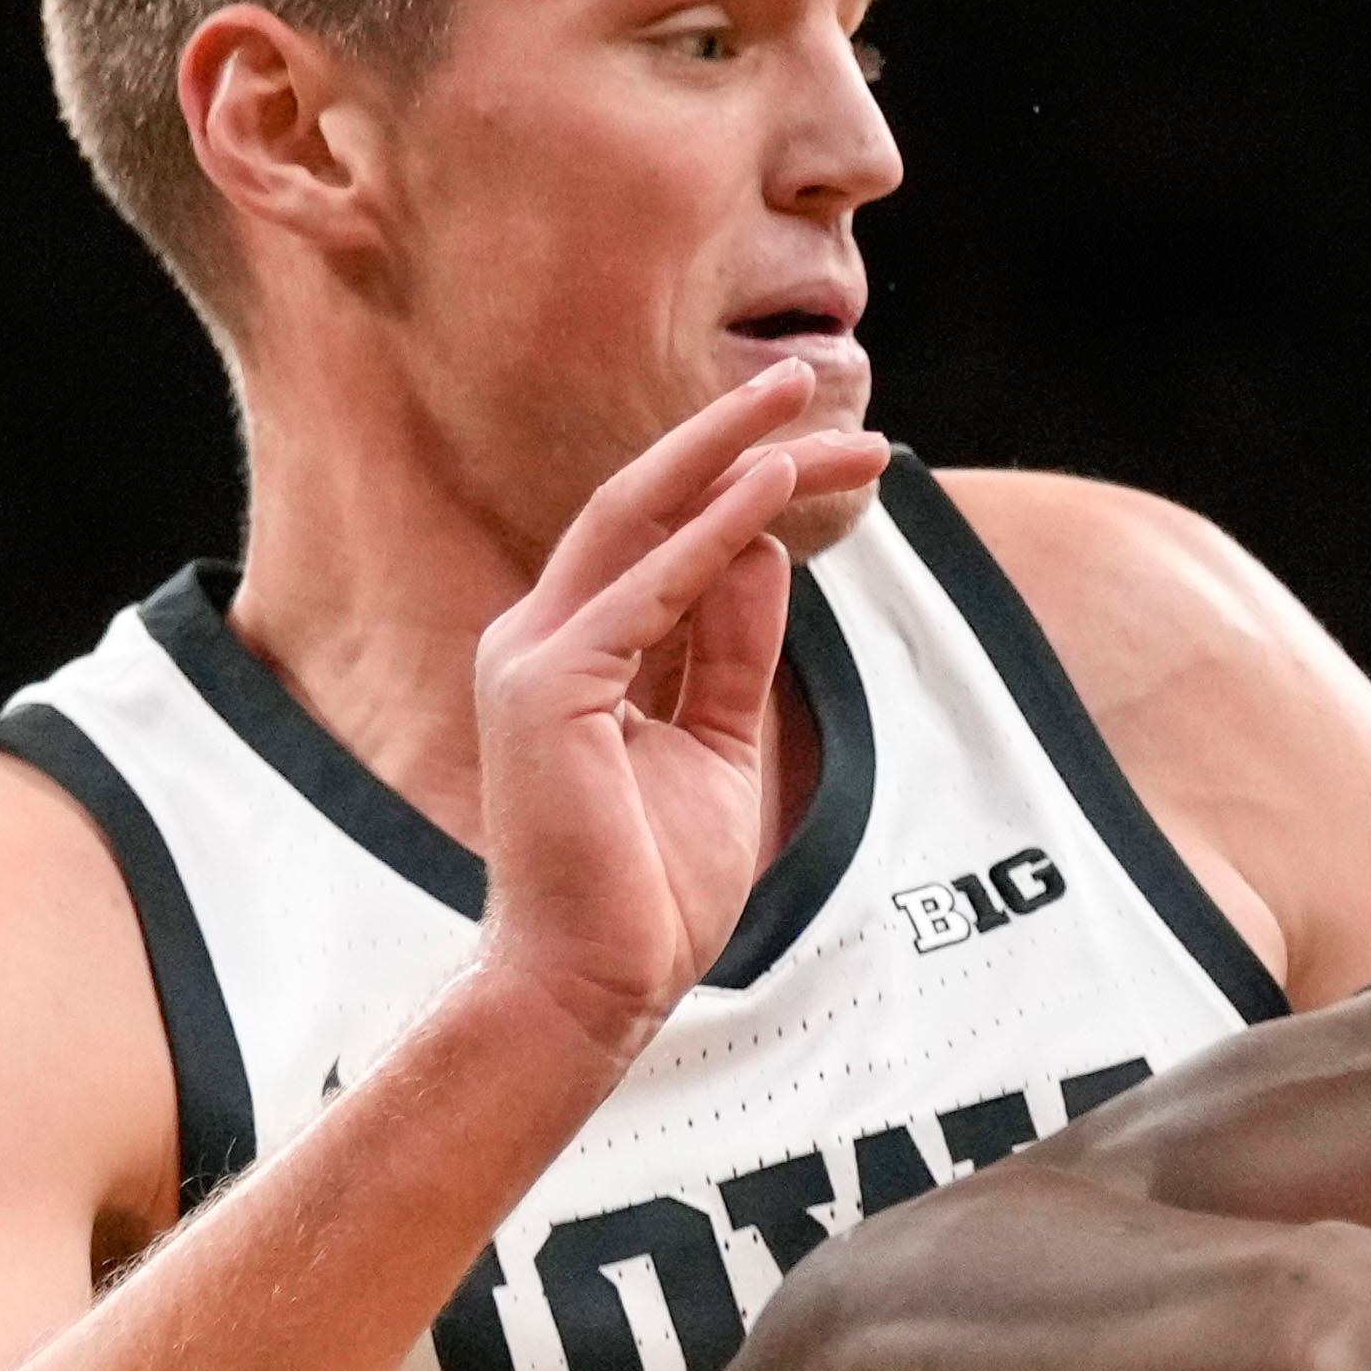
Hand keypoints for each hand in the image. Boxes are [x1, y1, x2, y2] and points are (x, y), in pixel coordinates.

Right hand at [473, 365, 894, 1059]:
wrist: (591, 990)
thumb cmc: (646, 892)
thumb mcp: (719, 751)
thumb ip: (734, 655)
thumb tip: (767, 557)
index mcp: (574, 654)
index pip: (663, 538)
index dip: (747, 486)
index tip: (837, 454)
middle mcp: (542, 638)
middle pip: (643, 503)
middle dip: (730, 438)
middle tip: (808, 380)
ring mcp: (533, 657)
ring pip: (637, 520)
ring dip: (727, 457)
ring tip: (802, 407)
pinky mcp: (548, 689)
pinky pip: (646, 589)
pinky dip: (710, 534)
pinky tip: (770, 489)